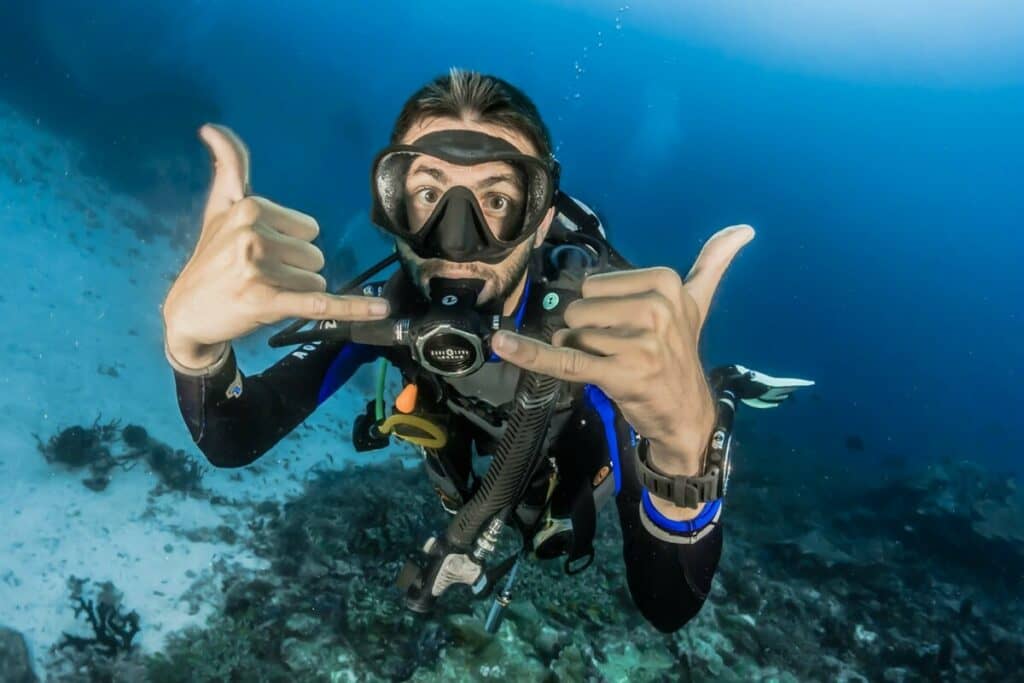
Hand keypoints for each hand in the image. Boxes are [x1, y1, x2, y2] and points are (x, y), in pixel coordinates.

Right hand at [162, 124, 389, 368]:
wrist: (186, 311)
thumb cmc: (210, 258)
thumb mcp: (219, 208)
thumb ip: (229, 167)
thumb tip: (213, 126)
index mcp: (250, 208)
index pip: (309, 229)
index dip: (290, 244)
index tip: (258, 251)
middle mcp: (253, 235)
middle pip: (315, 255)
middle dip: (294, 270)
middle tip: (259, 276)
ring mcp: (258, 269)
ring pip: (316, 281)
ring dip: (295, 293)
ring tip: (262, 292)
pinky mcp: (266, 302)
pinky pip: (321, 303)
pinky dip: (353, 308)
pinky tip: (381, 309)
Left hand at [492, 225, 754, 511]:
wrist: (687, 415)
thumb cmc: (680, 356)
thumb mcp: (698, 304)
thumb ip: (713, 263)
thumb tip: (744, 227)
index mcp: (665, 282)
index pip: (593, 285)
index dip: (600, 312)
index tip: (631, 330)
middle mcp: (655, 307)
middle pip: (578, 309)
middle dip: (588, 333)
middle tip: (621, 353)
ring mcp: (639, 341)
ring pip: (571, 335)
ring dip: (582, 354)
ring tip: (615, 367)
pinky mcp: (620, 372)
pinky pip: (563, 359)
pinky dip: (530, 354)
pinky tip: (502, 345)